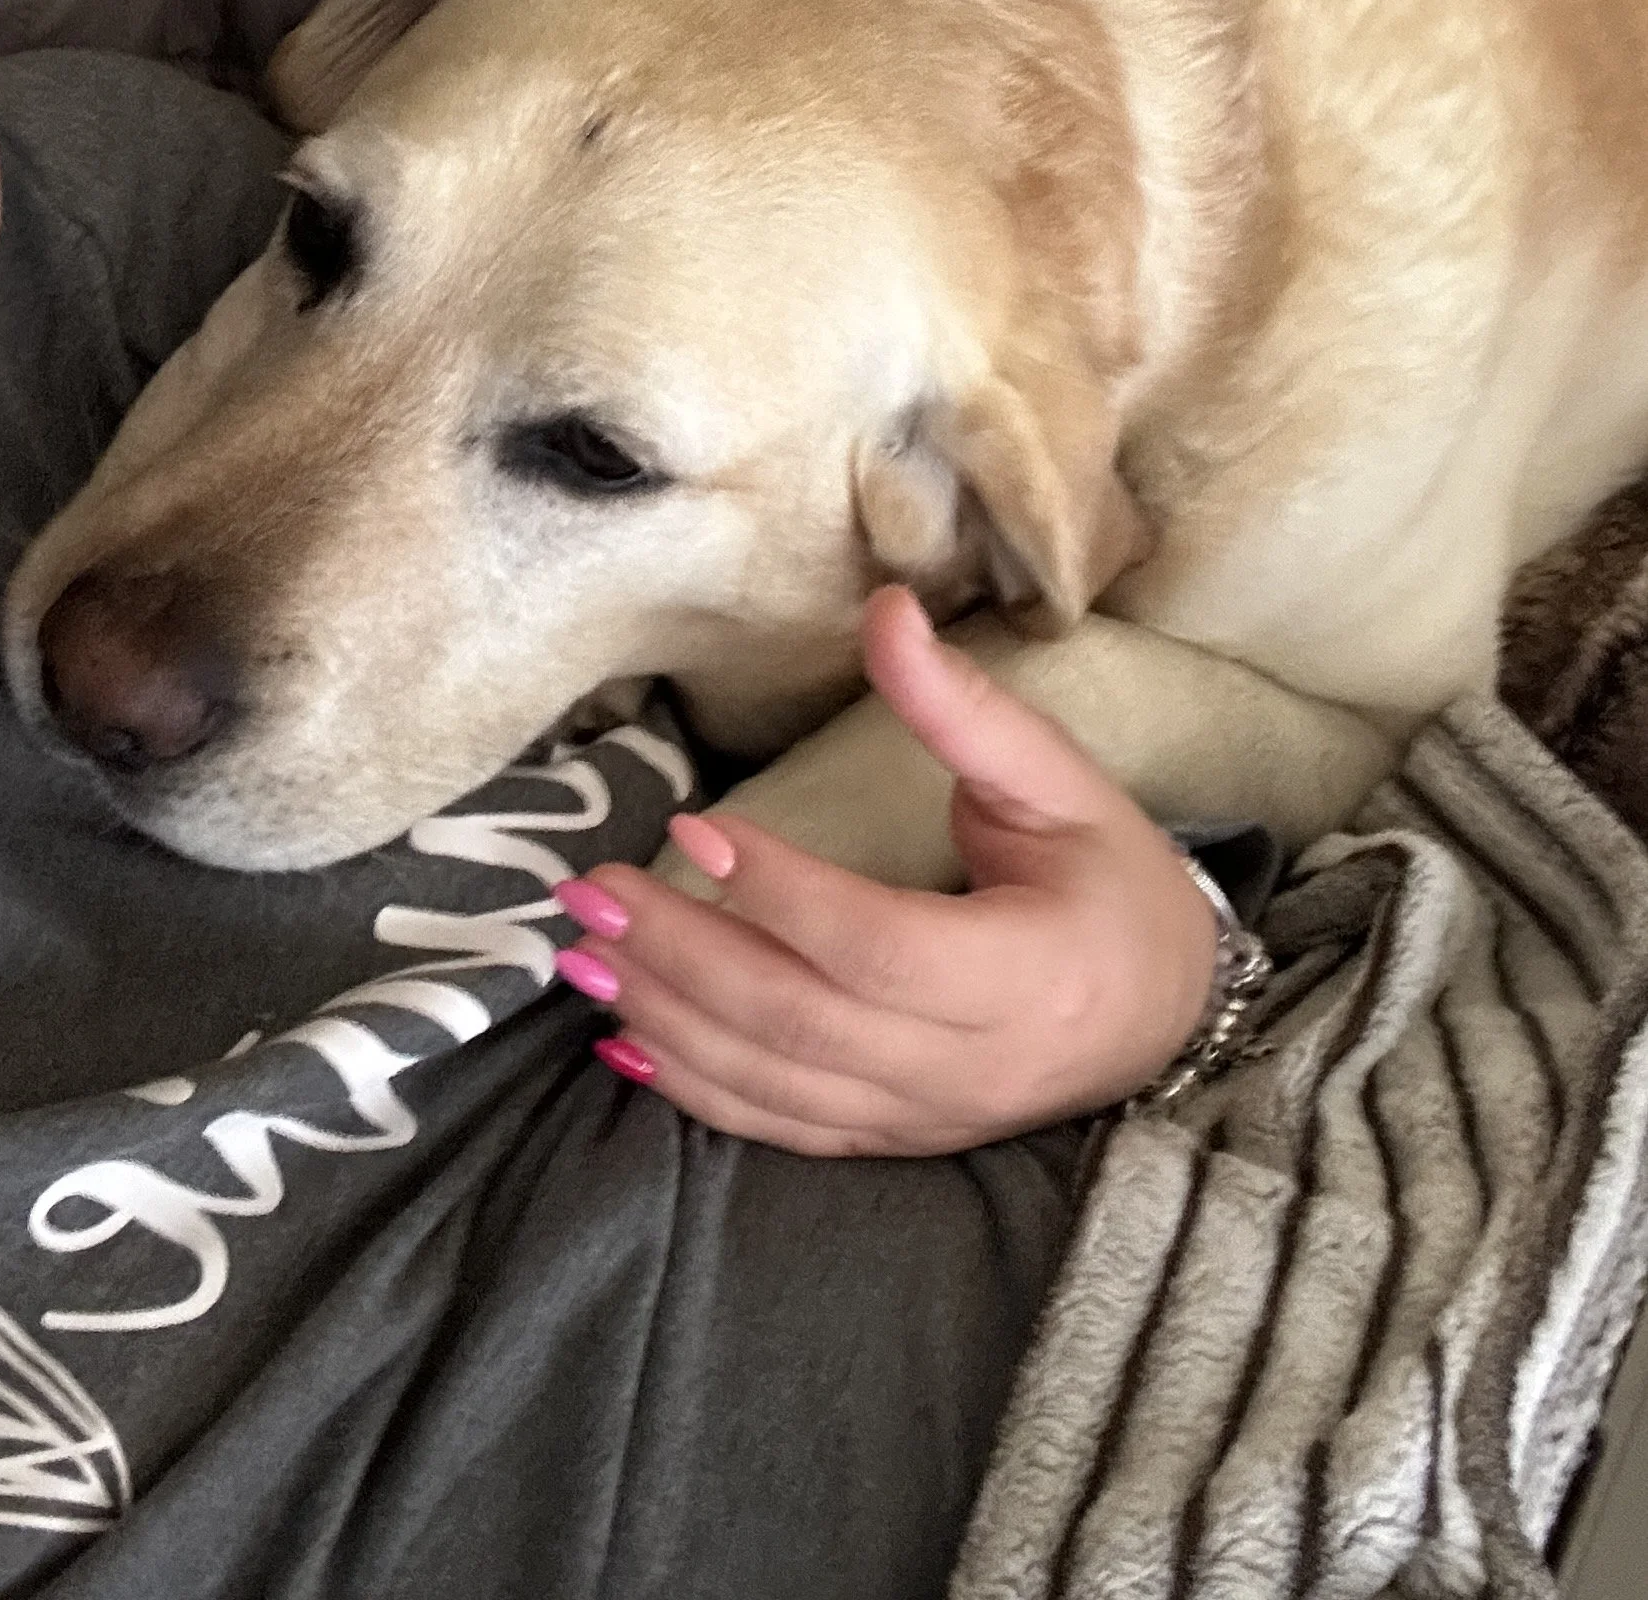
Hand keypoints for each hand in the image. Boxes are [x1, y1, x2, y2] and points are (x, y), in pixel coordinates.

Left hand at [549, 587, 1220, 1154]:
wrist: (1168, 1009)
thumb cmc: (1112, 880)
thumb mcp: (1060, 782)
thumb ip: (965, 708)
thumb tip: (885, 611)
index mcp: (1026, 971)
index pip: (877, 945)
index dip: (779, 892)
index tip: (694, 824)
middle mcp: (970, 1064)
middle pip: (801, 1022)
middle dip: (683, 955)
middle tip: (593, 892)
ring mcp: (926, 1115)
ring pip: (776, 1083)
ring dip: (668, 1018)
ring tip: (582, 956)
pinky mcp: (894, 1137)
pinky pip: (781, 1127)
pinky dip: (696, 1089)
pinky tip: (625, 1041)